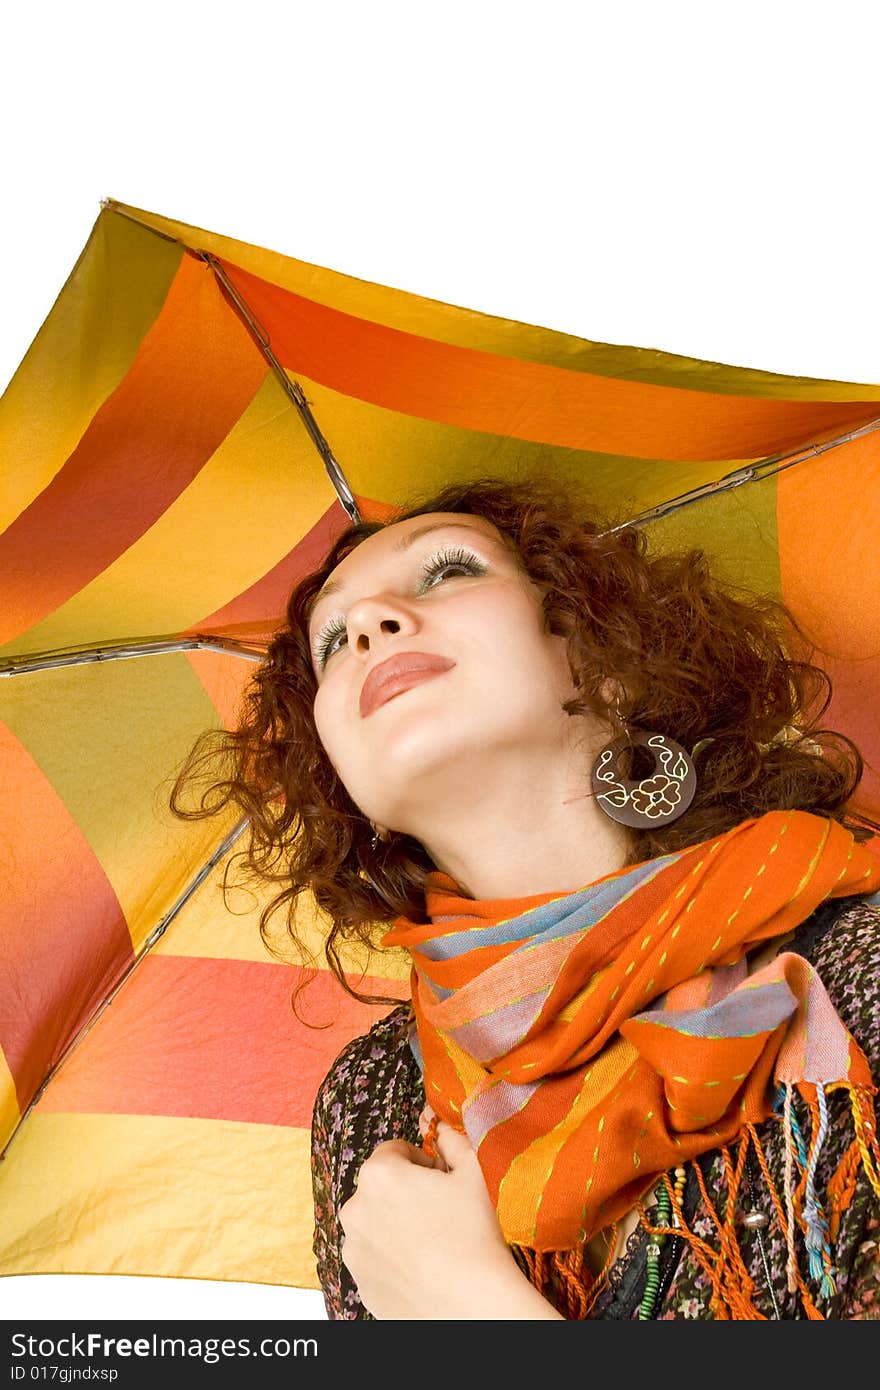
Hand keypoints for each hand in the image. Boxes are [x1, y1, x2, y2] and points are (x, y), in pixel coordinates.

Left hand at [338, 1119, 562, 1318]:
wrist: (472, 1306)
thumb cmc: (474, 1234)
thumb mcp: (473, 1171)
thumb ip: (451, 1138)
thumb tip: (439, 1123)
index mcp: (379, 1174)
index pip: (395, 1150)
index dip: (422, 1162)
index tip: (442, 1180)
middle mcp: (355, 1209)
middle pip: (380, 1187)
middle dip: (405, 1192)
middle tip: (440, 1211)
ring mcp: (354, 1251)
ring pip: (375, 1223)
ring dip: (395, 1224)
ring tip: (433, 1243)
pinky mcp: (360, 1284)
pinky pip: (374, 1258)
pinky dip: (392, 1258)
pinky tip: (423, 1267)